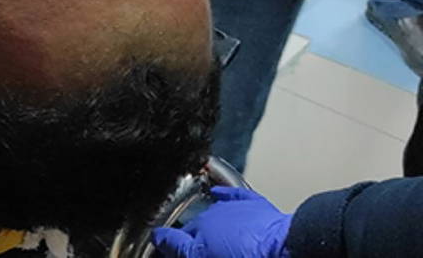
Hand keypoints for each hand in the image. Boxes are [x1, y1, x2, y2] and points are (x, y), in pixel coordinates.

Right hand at [151, 187, 292, 257]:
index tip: (163, 247)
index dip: (167, 244)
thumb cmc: (247, 256)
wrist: (285, 250)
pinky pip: (233, 195)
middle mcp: (210, 216)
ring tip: (202, 230)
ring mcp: (231, 209)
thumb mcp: (203, 256)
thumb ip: (180, 248)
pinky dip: (223, 194)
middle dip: (187, 234)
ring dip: (204, 219)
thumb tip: (158, 237)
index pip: (173, 237)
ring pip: (210, 210)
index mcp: (198, 230)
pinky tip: (216, 193)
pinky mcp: (253, 206)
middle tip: (187, 246)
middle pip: (191, 225)